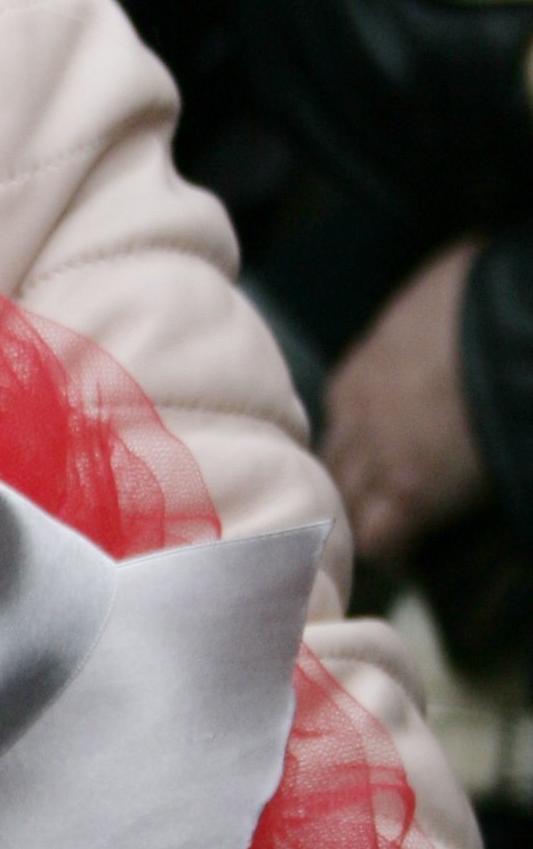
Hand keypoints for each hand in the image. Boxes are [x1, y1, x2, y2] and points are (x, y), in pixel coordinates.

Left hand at [323, 242, 487, 568]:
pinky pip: (383, 540)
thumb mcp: (443, 290)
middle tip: (380, 501)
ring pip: (349, 500)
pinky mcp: (411, 495)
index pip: (341, 417)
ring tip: (391, 533)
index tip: (379, 452)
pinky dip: (395, 552)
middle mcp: (355, 414)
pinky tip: (412, 558)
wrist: (513, 326)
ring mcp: (378, 456)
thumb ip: (427, 317)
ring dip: (366, 515)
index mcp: (361, 369)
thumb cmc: (485, 294)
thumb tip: (444, 308)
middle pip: (336, 461)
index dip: (361, 438)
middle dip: (353, 481)